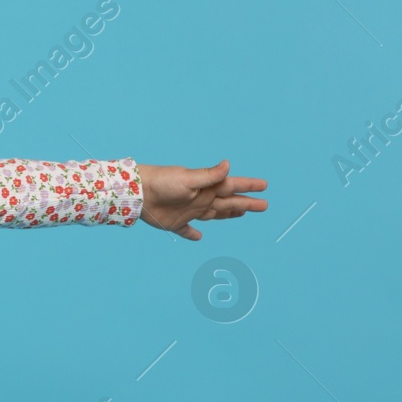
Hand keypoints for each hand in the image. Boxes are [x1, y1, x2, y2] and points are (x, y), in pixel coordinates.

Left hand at [137, 160, 267, 240]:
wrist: (136, 194)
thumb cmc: (162, 182)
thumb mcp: (188, 179)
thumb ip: (209, 176)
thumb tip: (228, 165)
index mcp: (205, 188)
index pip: (232, 186)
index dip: (248, 186)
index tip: (264, 185)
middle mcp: (200, 199)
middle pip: (228, 202)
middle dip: (246, 203)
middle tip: (264, 205)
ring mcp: (188, 211)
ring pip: (213, 214)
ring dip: (227, 215)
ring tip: (241, 213)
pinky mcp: (174, 223)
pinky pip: (186, 230)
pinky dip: (193, 233)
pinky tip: (199, 236)